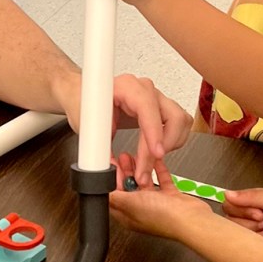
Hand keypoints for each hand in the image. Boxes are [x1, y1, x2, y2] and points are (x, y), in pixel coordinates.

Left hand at [54, 73, 190, 186]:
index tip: (156, 153)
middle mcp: (145, 90)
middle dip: (164, 145)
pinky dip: (174, 141)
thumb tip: (114, 174)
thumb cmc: (83, 103)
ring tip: (152, 157)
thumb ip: (100, 152)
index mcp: (126, 87)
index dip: (154, 132)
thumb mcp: (86, 127)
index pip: (148, 107)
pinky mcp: (161, 108)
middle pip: (173, 116)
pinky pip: (180, 124)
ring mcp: (155, 97)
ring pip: (181, 121)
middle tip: (147, 166)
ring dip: (171, 144)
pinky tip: (157, 149)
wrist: (82, 95)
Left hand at [110, 156, 208, 242]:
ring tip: (131, 155)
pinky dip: (157, 169)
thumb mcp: (130, 203)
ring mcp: (157, 204)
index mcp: (128, 215)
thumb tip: (98, 190)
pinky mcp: (171, 197)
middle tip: (119, 156)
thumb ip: (113, 196)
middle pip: (127, 187)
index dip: (109, 179)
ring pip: (143, 182)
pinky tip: (155, 160)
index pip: (113, 195)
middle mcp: (141, 210)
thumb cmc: (163, 218)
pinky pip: (161, 180)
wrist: (191, 219)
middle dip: (122, 171)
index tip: (108, 165)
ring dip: (138, 168)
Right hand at [221, 188, 262, 257]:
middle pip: (232, 223)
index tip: (258, 212)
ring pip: (242, 237)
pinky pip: (253, 250)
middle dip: (250, 223)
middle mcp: (250, 220)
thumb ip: (251, 196)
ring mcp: (256, 236)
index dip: (240, 211)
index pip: (229, 206)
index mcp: (251, 204)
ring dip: (260, 234)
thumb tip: (226, 194)